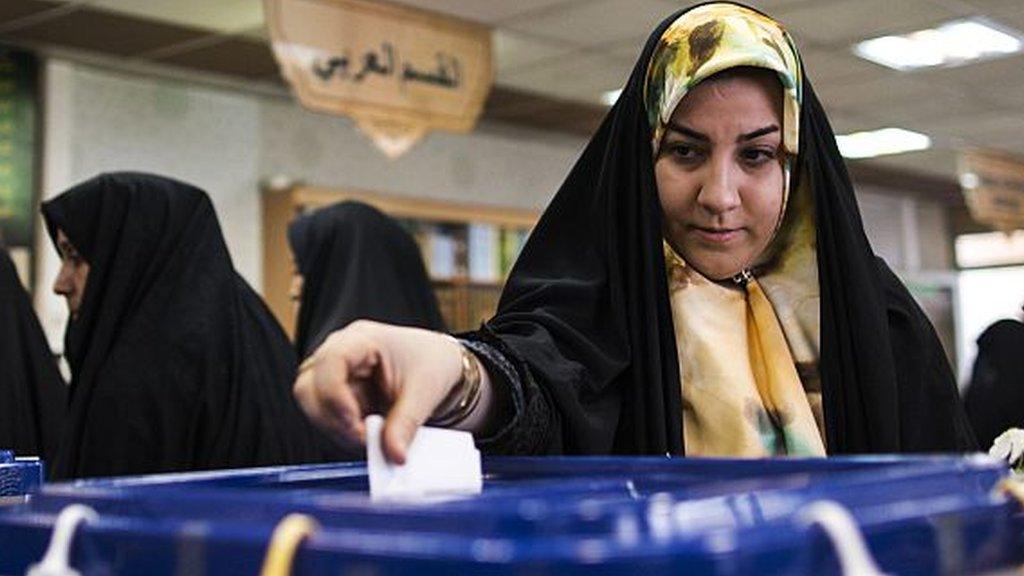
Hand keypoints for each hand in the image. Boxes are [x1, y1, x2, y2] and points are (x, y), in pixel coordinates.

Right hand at [293, 320, 462, 463]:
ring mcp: (336, 375)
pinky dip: (344, 434)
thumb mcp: (425, 392)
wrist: (442, 367)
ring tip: (372, 441)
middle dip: (332, 420)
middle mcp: (341, 353)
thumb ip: (406, 424)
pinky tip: (369, 438)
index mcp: (362, 339)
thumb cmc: (433, 363)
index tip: (355, 424)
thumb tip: (393, 456)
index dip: (334, 395)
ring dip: (338, 430)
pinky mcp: (339, 397)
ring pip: (313, 407)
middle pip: (308, 387)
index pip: (330, 362)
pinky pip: (327, 420)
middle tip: (364, 440)